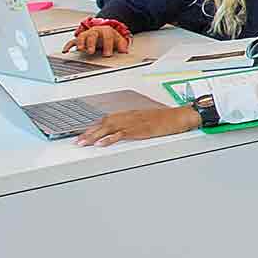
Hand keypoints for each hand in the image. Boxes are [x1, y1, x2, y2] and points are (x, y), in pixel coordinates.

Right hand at [73, 22, 130, 54]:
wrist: (105, 31)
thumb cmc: (111, 37)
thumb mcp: (119, 39)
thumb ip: (122, 45)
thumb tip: (124, 51)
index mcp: (106, 31)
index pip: (107, 36)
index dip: (107, 45)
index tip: (107, 54)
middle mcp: (95, 31)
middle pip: (92, 35)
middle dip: (91, 43)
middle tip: (91, 52)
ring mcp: (87, 34)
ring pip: (82, 37)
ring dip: (81, 43)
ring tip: (81, 50)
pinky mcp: (80, 39)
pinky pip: (73, 41)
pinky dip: (68, 45)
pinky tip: (65, 51)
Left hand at [76, 103, 201, 146]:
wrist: (180, 116)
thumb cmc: (168, 119)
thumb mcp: (148, 121)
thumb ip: (135, 125)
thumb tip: (124, 132)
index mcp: (130, 114)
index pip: (107, 119)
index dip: (94, 127)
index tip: (84, 133)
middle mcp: (129, 116)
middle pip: (104, 123)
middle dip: (89, 132)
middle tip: (78, 140)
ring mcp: (134, 122)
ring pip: (109, 127)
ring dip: (94, 135)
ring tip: (83, 143)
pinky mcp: (140, 130)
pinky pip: (121, 134)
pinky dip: (109, 139)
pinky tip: (101, 143)